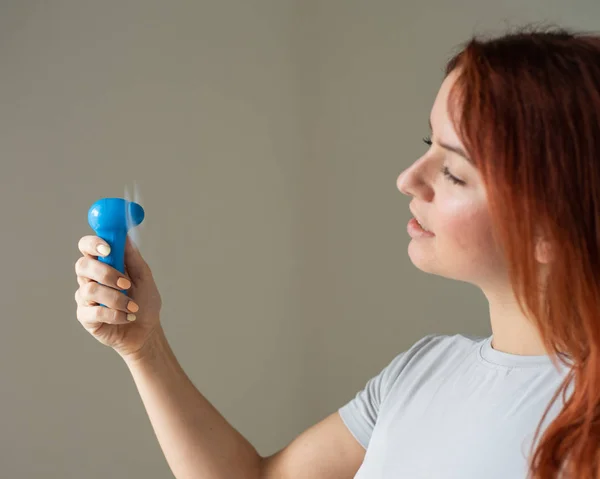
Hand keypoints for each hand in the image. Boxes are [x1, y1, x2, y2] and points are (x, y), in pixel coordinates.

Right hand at [74, 235, 161, 359]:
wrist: (146, 331)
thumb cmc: (144, 301)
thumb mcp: (144, 277)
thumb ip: (133, 257)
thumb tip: (125, 236)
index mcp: (102, 264)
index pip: (87, 246)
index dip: (93, 244)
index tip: (108, 249)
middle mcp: (90, 279)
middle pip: (82, 265)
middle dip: (106, 273)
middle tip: (126, 283)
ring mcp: (85, 298)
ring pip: (90, 290)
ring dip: (117, 299)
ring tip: (132, 306)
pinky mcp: (85, 317)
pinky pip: (94, 312)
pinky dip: (115, 315)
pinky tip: (127, 317)